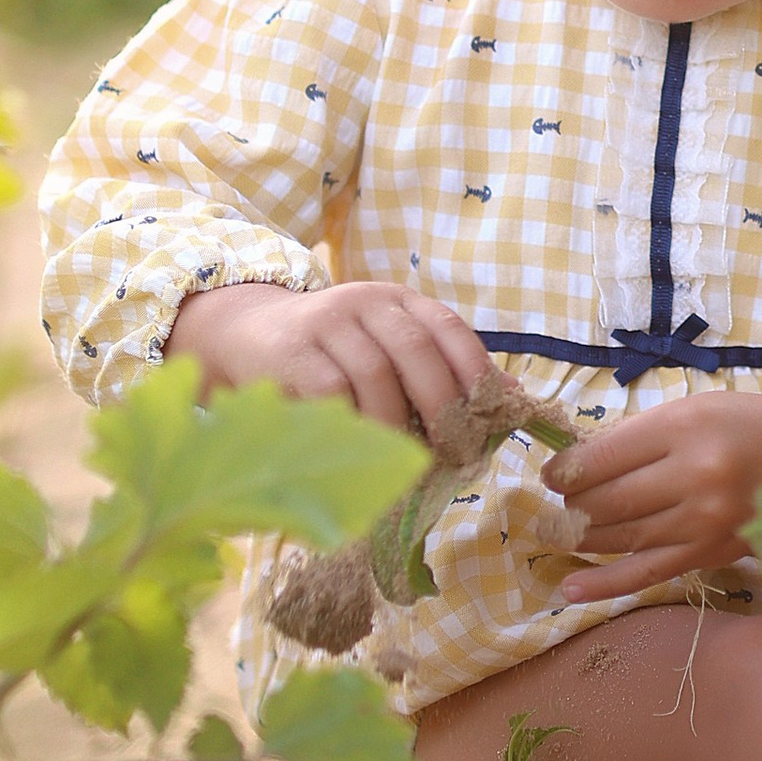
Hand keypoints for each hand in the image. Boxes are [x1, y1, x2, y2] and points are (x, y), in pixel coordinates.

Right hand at [166, 280, 490, 437]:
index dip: (473, 369)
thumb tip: (512, 398)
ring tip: (408, 460)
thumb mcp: (387, 346)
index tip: (488, 414)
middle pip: (415, 350)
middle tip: (452, 451)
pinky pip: (331, 391)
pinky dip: (355, 423)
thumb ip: (443, 368)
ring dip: (397, 424)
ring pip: (375, 374)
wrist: (249, 333)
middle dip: (440, 405)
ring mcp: (327, 323)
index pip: (447, 327)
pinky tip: (364, 449)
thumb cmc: (334, 352)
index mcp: (399, 300)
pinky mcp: (292, 351)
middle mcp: (365, 302)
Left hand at [553, 393, 761, 608]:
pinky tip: (568, 588)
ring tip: (562, 530)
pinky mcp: (710, 553)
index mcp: (687, 427)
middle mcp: (694, 475)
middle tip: (559, 501)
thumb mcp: (698, 409)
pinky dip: (604, 584)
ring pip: (620, 536)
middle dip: (571, 503)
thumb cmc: (753, 426)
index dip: (565, 469)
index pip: (603, 456)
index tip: (552, 473)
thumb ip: (642, 436)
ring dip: (582, 535)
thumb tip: (577, 465)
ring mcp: (703, 521)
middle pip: (606, 500)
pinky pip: (647, 573)